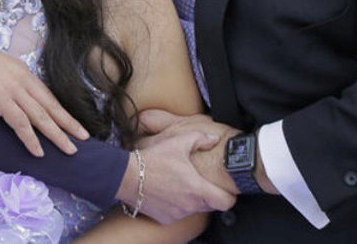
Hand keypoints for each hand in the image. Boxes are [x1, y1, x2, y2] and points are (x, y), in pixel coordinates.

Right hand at [0, 34, 88, 156]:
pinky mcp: (1, 101)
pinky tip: (39, 152)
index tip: (71, 121)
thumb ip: (4, 78)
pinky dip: (31, 139)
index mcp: (21, 70)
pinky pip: (21, 124)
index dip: (60, 110)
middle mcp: (22, 79)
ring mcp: (13, 90)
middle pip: (50, 105)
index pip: (46, 94)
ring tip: (70, 150)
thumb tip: (6, 92)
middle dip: (68, 123)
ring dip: (57, 135)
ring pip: (42, 117)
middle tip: (84, 138)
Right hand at [116, 113, 234, 222]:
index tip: (225, 190)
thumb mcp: (177, 142)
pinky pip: (178, 214)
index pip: (226, 202)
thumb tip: (214, 138)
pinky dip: (176, 206)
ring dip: (191, 200)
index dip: (229, 196)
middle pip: (210, 205)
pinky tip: (168, 192)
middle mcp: (189, 205)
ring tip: (180, 184)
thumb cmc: (153, 159)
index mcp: (197, 188)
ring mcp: (177, 214)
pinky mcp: (165, 218)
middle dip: (208, 195)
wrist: (127, 175)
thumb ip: (200, 139)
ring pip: (193, 209)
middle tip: (199, 181)